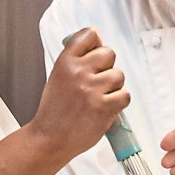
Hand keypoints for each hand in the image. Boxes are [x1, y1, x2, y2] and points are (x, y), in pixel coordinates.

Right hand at [33, 28, 130, 158]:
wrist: (49, 139)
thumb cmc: (54, 112)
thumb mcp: (57, 77)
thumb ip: (75, 61)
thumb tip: (97, 45)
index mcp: (65, 62)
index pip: (90, 35)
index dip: (96, 44)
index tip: (94, 54)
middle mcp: (78, 72)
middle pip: (109, 53)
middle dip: (106, 67)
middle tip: (96, 83)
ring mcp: (92, 89)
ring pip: (119, 75)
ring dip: (113, 87)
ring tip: (98, 98)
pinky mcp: (104, 106)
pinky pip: (125, 95)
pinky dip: (118, 103)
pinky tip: (105, 107)